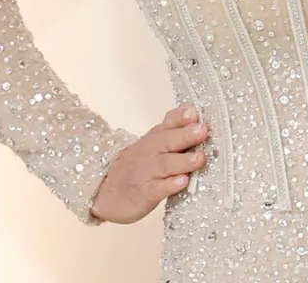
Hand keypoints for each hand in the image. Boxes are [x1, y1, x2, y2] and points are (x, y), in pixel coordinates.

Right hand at [89, 105, 209, 223]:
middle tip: (202, 130)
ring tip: (199, 158)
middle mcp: (152, 152)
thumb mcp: (154, 144)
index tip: (194, 113)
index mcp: (157, 138)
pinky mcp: (143, 194)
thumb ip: (176, 130)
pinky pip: (156, 189)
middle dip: (186, 135)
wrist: (105, 192)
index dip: (180, 117)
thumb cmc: (139, 166)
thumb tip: (199, 115)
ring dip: (183, 161)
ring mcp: (147, 173)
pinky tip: (182, 182)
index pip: (169, 122)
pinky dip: (169, 185)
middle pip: (168, 141)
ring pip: (165, 165)